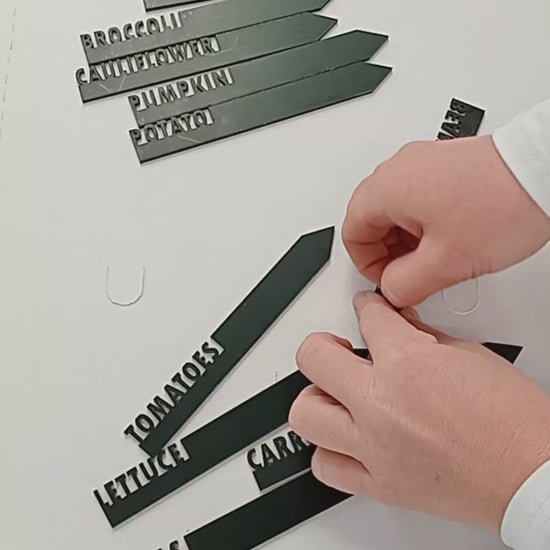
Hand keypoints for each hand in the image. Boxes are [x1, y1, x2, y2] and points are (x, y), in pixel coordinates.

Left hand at [289, 292, 549, 531]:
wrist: (533, 476)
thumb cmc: (514, 422)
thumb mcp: (471, 356)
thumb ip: (425, 338)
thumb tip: (402, 328)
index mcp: (407, 364)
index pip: (367, 316)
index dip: (366, 306)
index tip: (366, 309)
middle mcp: (381, 404)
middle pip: (313, 358)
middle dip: (322, 345)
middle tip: (334, 348)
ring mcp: (374, 446)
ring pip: (305, 414)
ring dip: (316, 398)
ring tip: (332, 395)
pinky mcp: (379, 484)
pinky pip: (326, 467)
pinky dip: (328, 451)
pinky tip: (343, 440)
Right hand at [343, 136, 549, 307]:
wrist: (544, 171)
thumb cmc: (504, 203)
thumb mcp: (446, 262)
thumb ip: (403, 285)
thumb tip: (390, 291)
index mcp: (385, 188)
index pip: (351, 233)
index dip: (368, 266)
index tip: (391, 279)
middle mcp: (397, 169)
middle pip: (370, 220)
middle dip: (387, 253)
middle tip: (413, 272)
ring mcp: (420, 162)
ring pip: (394, 210)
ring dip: (407, 239)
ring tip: (439, 255)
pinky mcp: (442, 164)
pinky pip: (418, 197)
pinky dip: (425, 222)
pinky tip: (451, 236)